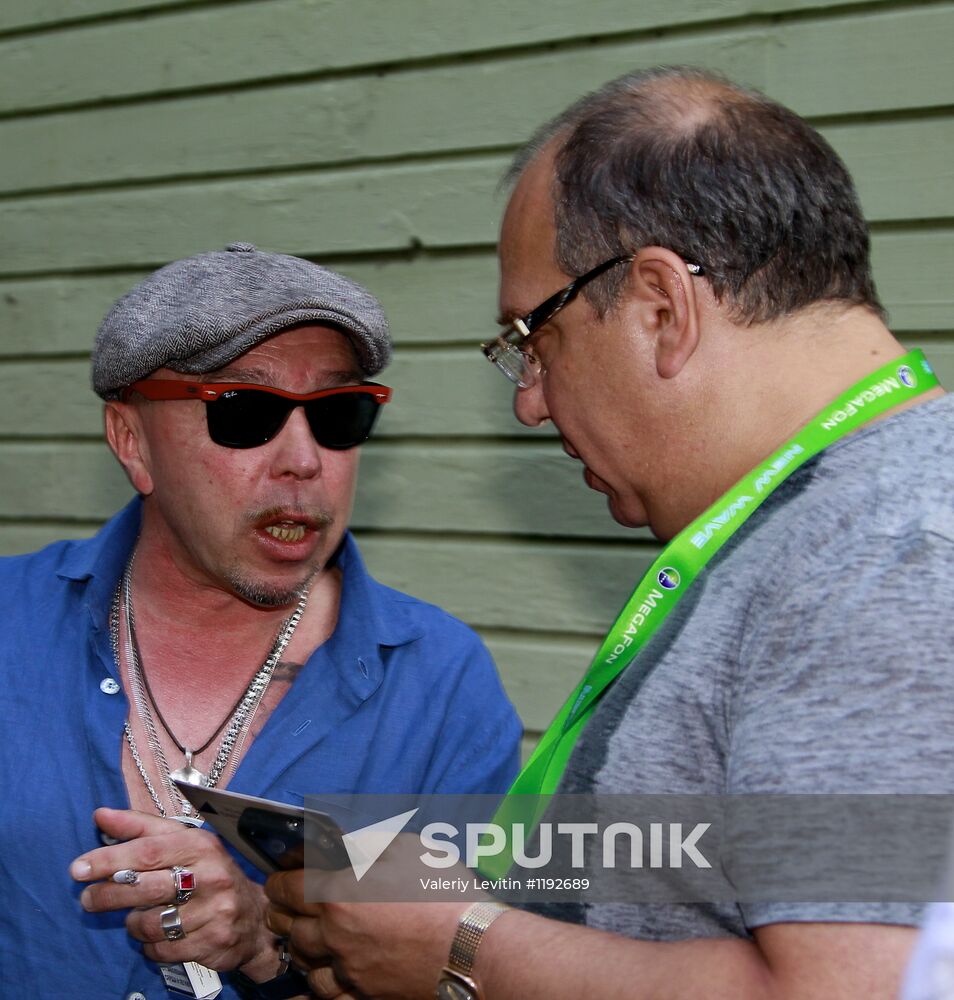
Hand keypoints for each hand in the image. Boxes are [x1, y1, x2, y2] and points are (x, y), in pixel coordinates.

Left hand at [70, 807, 280, 979]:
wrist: (256, 917)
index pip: (149, 851)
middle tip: (88, 899)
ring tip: (139, 917)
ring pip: (150, 924)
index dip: (110, 859)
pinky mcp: (213, 943)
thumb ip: (142, 828)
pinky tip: (158, 937)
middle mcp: (211, 875)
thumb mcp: (184, 843)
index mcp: (202, 845)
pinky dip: (150, 946)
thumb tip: (101, 815)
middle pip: (145, 888)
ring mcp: (214, 911)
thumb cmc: (209, 873)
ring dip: (134, 924)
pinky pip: (161, 950)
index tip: (79, 868)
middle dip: (108, 895)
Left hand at [264, 865, 467, 998]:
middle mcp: (335, 936)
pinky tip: (323, 975)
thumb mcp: (405, 849)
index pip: (287, 888)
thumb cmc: (442, 892)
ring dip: (301, 948)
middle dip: (283, 913)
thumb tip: (343, 845)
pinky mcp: (364, 995)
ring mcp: (348, 970)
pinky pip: (326, 996)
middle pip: (288, 928)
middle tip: (285, 905)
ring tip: (306, 937)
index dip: (279, 880)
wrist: (472, 947)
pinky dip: (319, 984)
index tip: (280, 877)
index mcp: (339, 895)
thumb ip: (366, 846)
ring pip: (304, 965)